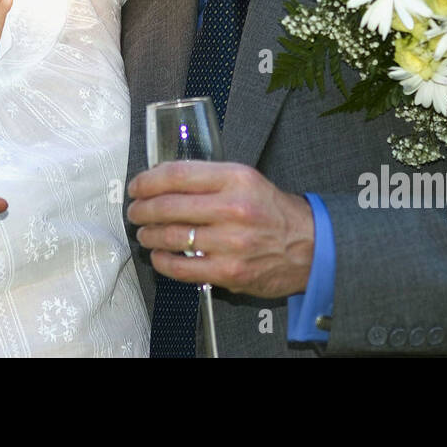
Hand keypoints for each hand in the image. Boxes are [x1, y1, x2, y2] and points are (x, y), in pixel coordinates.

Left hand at [127, 161, 314, 298]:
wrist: (311, 246)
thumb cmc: (272, 211)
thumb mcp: (247, 180)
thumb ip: (209, 178)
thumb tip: (163, 180)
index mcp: (236, 178)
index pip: (178, 174)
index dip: (148, 180)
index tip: (137, 186)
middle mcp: (232, 208)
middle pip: (168, 206)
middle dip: (142, 209)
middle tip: (134, 211)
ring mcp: (231, 242)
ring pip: (171, 237)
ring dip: (148, 234)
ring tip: (144, 232)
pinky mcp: (230, 272)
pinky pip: (182, 267)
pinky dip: (163, 261)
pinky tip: (158, 255)